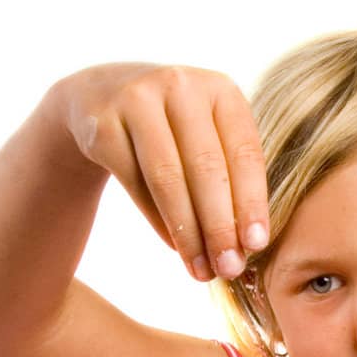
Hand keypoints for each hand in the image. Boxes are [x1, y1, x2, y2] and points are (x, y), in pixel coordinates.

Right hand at [47, 62, 269, 282]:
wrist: (100, 98)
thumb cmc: (174, 130)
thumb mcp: (209, 136)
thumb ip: (231, 179)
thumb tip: (247, 247)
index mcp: (221, 89)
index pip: (244, 152)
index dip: (252, 202)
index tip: (257, 246)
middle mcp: (180, 86)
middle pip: (207, 168)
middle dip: (220, 226)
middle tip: (229, 269)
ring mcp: (137, 100)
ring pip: (168, 179)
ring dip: (188, 232)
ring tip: (202, 271)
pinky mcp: (103, 124)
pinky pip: (136, 183)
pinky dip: (158, 221)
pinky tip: (176, 248)